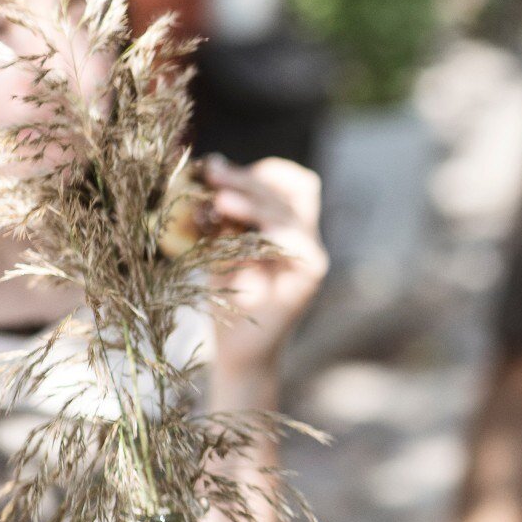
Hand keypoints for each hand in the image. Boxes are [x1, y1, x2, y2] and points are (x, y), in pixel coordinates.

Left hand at [205, 156, 327, 376]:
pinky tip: (231, 230)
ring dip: (253, 199)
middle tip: (210, 172)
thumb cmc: (225, 299)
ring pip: (290, 208)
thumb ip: (223, 215)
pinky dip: (261, 228)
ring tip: (218, 200)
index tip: (219, 173)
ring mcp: (311, 255)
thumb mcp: (219, 246)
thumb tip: (210, 171)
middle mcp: (305, 237)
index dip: (263, 171)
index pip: (293, 182)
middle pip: (291, 187)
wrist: (238, 349)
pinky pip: (293, 238)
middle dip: (247, 177)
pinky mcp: (310, 274)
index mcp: (287, 226)